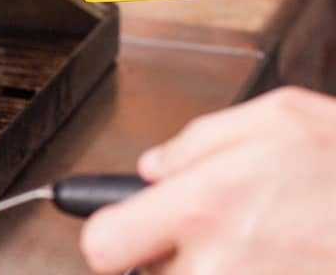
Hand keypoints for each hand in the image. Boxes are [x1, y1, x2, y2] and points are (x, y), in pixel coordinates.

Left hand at [80, 87, 335, 273]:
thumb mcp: (275, 119)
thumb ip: (198, 139)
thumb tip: (153, 167)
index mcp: (203, 205)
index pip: (104, 247)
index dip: (110, 237)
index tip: (123, 230)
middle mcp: (220, 268)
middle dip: (159, 261)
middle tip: (198, 238)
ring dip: (203, 271)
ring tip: (248, 245)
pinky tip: (275, 259)